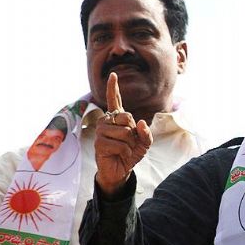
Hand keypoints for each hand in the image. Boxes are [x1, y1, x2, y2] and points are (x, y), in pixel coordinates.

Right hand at [94, 73, 152, 196]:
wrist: (121, 170)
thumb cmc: (130, 153)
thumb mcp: (144, 143)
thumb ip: (146, 133)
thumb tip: (141, 122)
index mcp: (117, 118)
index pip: (115, 100)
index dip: (113, 88)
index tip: (113, 74)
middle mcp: (106, 121)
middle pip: (127, 116)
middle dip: (133, 132)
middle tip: (128, 143)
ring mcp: (101, 131)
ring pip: (125, 133)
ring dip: (130, 145)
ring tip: (123, 150)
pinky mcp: (99, 143)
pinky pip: (121, 145)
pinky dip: (126, 153)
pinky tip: (120, 156)